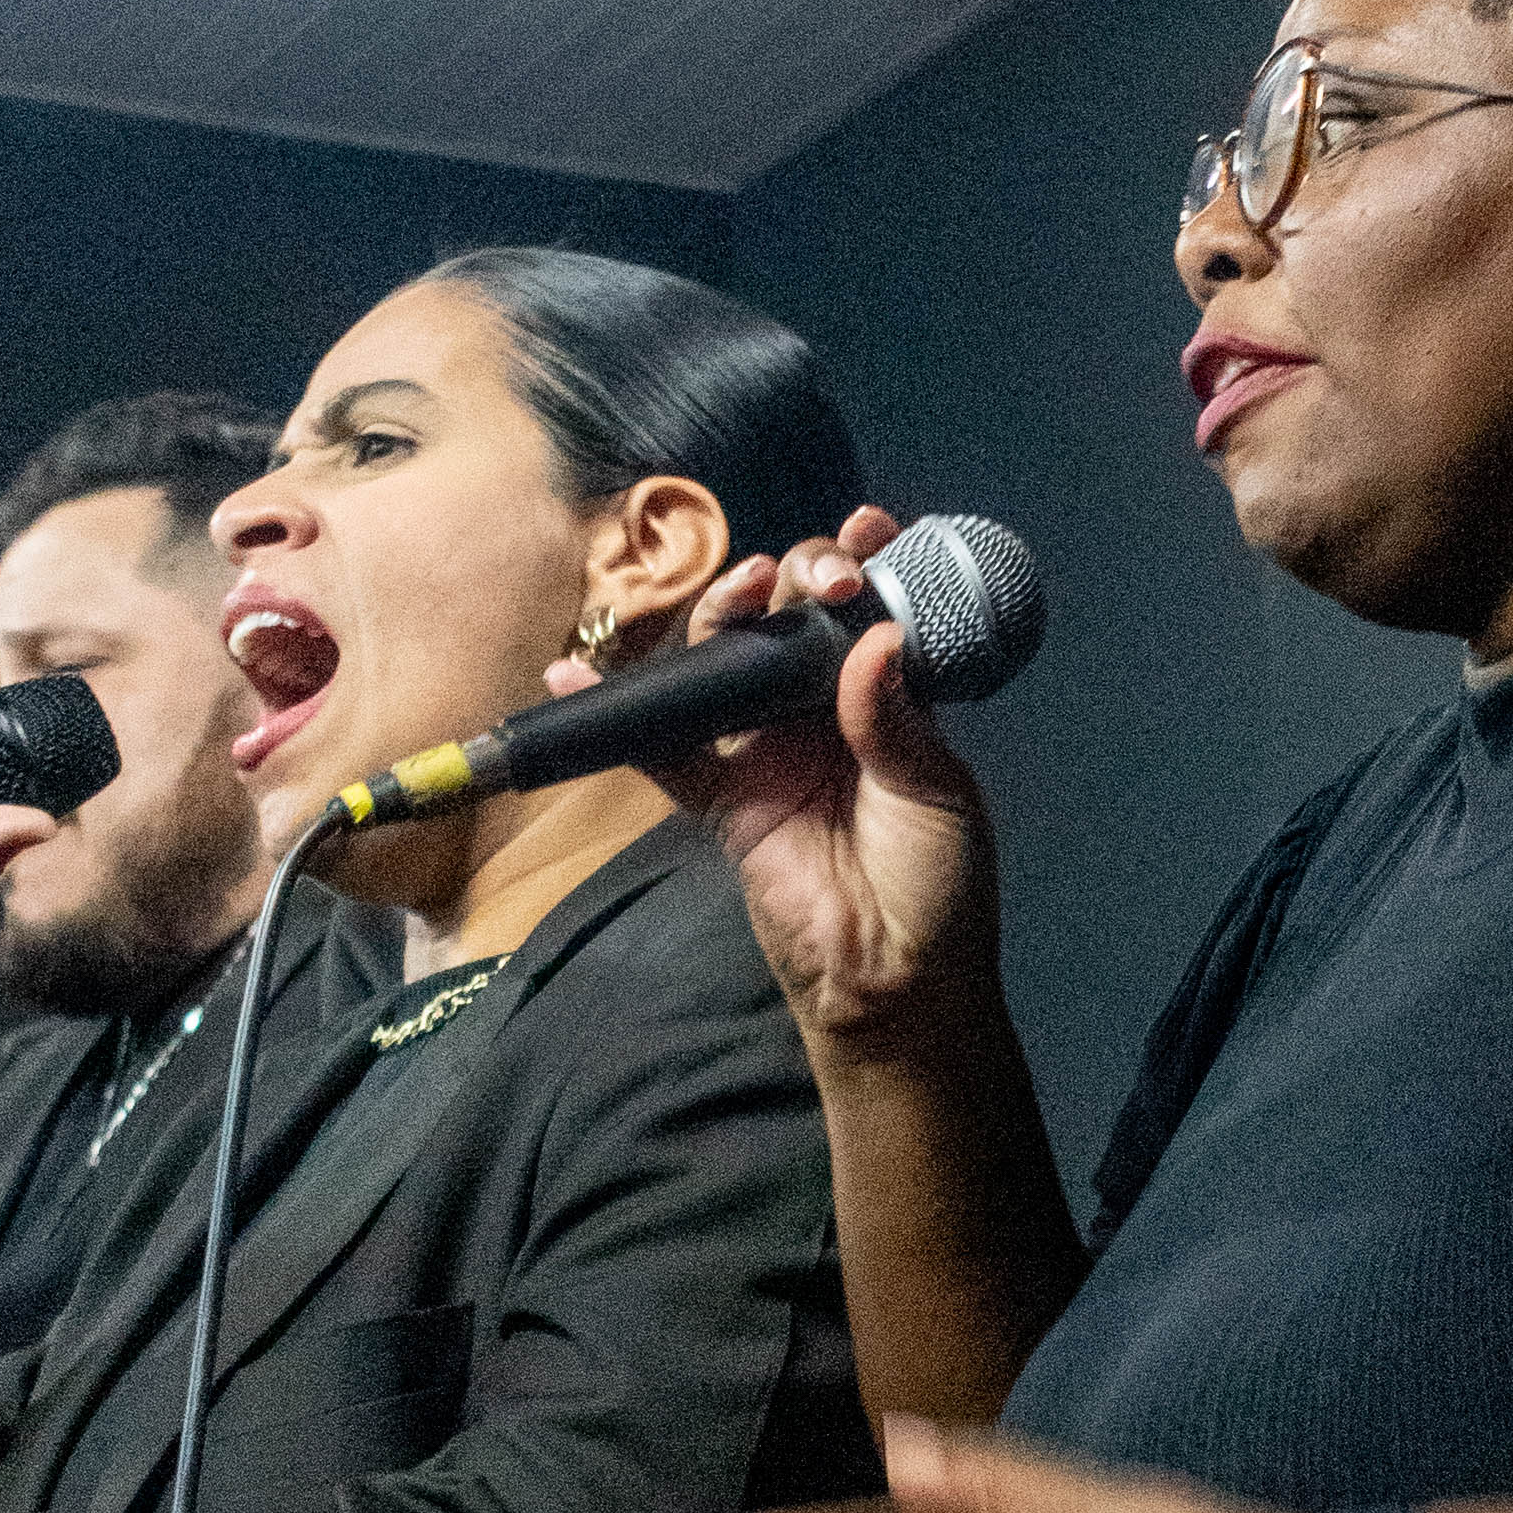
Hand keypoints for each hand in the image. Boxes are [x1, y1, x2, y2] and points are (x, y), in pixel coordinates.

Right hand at [549, 511, 1000, 1054]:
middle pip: (791, 621)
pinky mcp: (721, 800)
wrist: (891, 981)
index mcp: (887, 701)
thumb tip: (874, 638)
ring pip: (727, 663)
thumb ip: (897, 719)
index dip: (863, 566)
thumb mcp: (934, 794)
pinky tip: (577, 674)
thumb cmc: (935, 887)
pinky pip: (663, 749)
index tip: (869, 531)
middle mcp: (822, 714)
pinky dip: (619, 714)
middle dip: (797, 577)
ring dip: (723, 616)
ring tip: (740, 591)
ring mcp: (766, 752)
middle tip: (811, 577)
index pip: (868, 614)